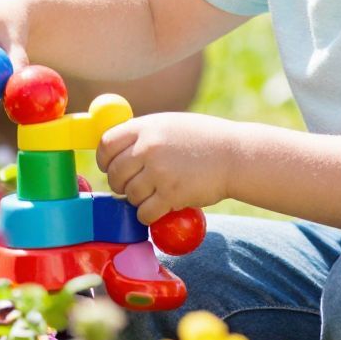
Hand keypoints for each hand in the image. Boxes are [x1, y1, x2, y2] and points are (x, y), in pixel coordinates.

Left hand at [96, 113, 234, 223]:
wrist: (236, 156)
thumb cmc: (204, 140)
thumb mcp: (170, 125)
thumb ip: (144, 135)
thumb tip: (114, 150)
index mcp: (146, 127)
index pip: (106, 144)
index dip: (104, 160)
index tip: (109, 167)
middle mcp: (149, 147)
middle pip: (114, 173)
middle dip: (120, 183)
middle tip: (133, 186)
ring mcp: (159, 172)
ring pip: (129, 195)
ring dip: (138, 199)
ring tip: (155, 194)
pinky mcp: (171, 195)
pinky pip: (144, 212)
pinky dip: (149, 214)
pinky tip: (161, 207)